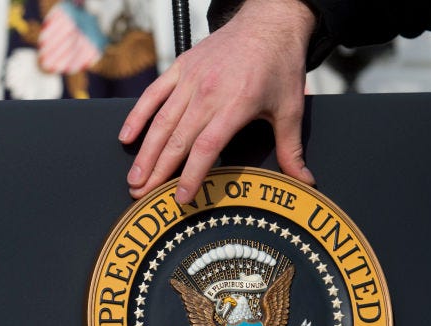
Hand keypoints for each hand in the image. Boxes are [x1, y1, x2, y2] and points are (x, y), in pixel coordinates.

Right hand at [120, 0, 316, 201]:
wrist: (268, 22)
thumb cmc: (279, 66)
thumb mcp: (291, 108)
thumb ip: (291, 149)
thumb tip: (304, 180)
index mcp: (236, 105)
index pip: (206, 148)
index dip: (191, 175)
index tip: (180, 198)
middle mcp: (208, 93)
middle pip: (176, 140)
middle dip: (157, 172)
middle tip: (141, 195)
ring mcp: (190, 80)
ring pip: (161, 122)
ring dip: (145, 153)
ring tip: (134, 178)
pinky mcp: (180, 68)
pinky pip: (153, 95)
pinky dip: (138, 116)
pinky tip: (126, 138)